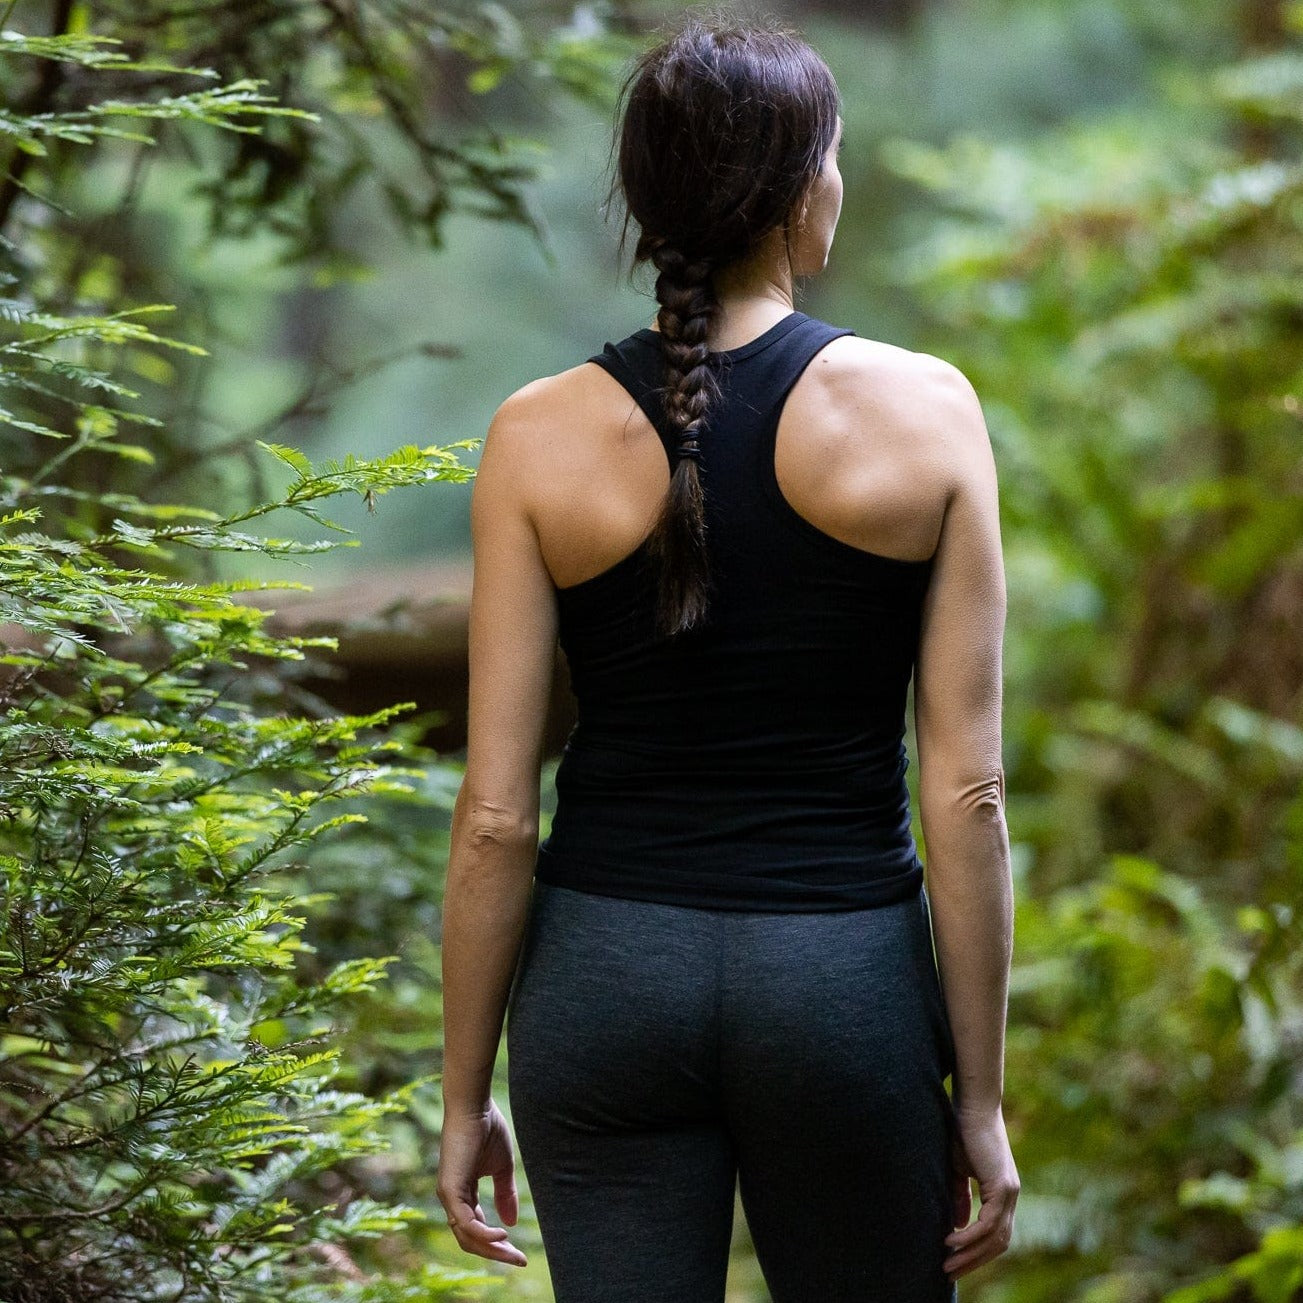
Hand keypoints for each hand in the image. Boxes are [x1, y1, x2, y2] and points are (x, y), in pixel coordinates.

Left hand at [436, 1099, 527, 1267]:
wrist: (474, 1105)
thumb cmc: (487, 1129)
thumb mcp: (502, 1167)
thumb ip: (506, 1194)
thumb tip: (510, 1223)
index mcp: (464, 1194)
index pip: (477, 1230)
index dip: (497, 1245)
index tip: (519, 1254)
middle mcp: (452, 1199)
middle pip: (471, 1240)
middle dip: (496, 1254)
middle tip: (519, 1260)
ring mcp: (448, 1196)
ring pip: (466, 1237)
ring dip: (491, 1249)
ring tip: (513, 1253)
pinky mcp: (449, 1189)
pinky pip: (464, 1223)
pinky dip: (483, 1234)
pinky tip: (502, 1236)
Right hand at [943, 1102, 1018, 1282]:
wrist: (973, 1105)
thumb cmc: (963, 1131)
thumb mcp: (958, 1169)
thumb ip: (960, 1196)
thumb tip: (957, 1225)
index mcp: (1003, 1193)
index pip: (996, 1234)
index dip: (977, 1251)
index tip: (955, 1262)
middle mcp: (1011, 1196)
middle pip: (999, 1244)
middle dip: (974, 1261)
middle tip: (949, 1272)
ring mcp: (1010, 1192)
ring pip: (995, 1238)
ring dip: (971, 1254)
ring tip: (947, 1263)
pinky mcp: (1002, 1186)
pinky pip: (988, 1223)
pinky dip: (971, 1236)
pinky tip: (951, 1240)